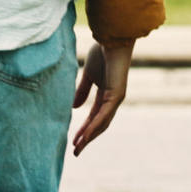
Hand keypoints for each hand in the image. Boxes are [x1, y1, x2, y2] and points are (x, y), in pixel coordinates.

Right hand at [72, 40, 134, 155]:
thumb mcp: (87, 76)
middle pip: (98, 124)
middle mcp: (112, 100)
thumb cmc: (101, 53)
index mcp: (105, 95)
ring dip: (89, 137)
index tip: (74, 140)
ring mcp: (115, 99)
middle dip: (87, 138)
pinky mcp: (116, 95)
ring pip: (101, 123)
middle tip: (75, 151)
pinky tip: (86, 136)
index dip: (84, 129)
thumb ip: (81, 91)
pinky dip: (94, 126)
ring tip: (78, 148)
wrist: (111, 40)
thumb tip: (74, 107)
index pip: (93, 117)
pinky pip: (104, 115)